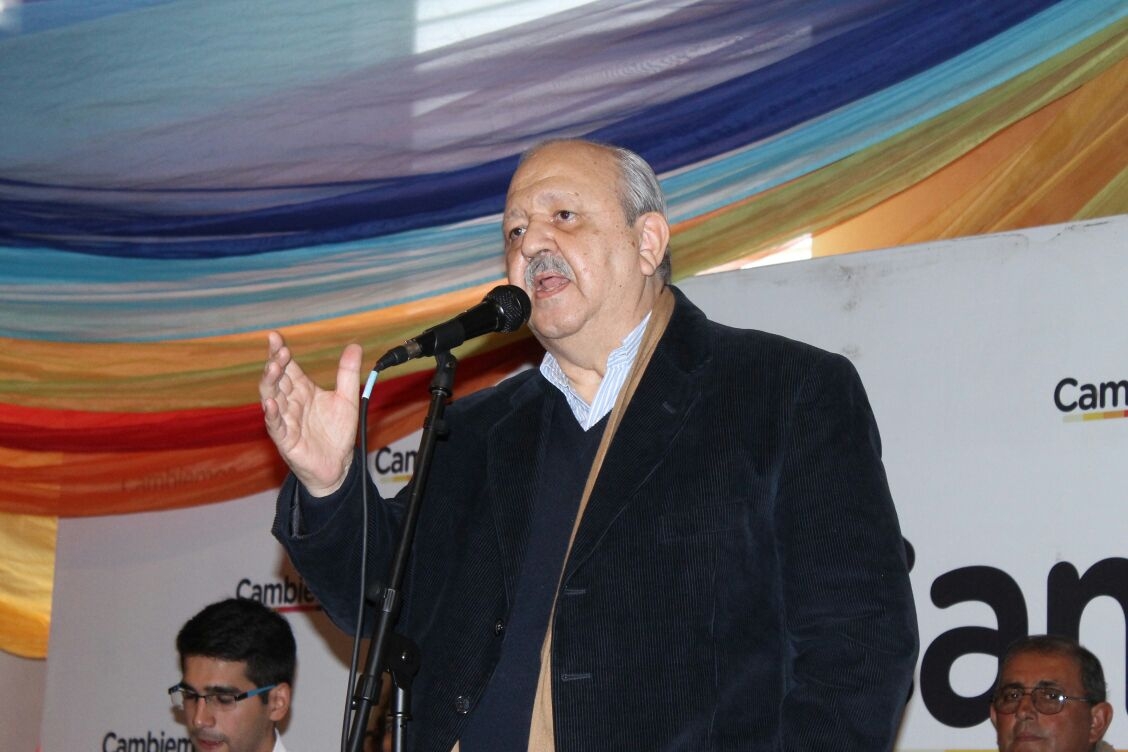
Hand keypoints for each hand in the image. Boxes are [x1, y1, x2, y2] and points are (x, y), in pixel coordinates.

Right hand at [259, 331, 362, 496]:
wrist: (339, 464)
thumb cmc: (337, 432)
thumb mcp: (348, 399)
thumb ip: (348, 373)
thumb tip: (354, 345)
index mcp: (302, 389)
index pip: (287, 367)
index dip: (280, 352)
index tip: (275, 337)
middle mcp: (290, 402)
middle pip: (276, 379)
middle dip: (275, 364)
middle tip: (279, 350)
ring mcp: (285, 420)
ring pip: (271, 398)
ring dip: (270, 383)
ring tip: (273, 368)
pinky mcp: (286, 439)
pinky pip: (275, 425)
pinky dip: (271, 414)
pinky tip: (270, 404)